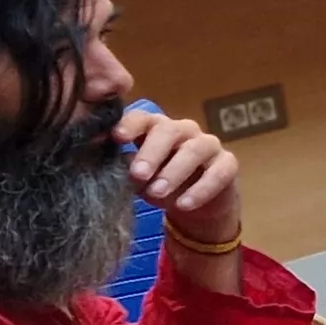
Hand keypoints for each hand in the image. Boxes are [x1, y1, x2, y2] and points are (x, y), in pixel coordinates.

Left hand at [114, 106, 242, 242]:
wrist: (193, 206)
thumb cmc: (159, 185)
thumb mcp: (138, 179)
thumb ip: (124, 168)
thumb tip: (98, 164)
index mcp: (155, 129)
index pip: (143, 118)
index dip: (130, 124)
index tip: (117, 138)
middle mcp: (182, 131)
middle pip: (169, 131)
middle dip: (152, 152)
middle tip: (138, 175)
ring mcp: (208, 145)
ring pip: (195, 149)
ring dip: (174, 171)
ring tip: (157, 194)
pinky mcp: (228, 164)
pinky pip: (218, 172)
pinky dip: (201, 189)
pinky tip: (184, 204)